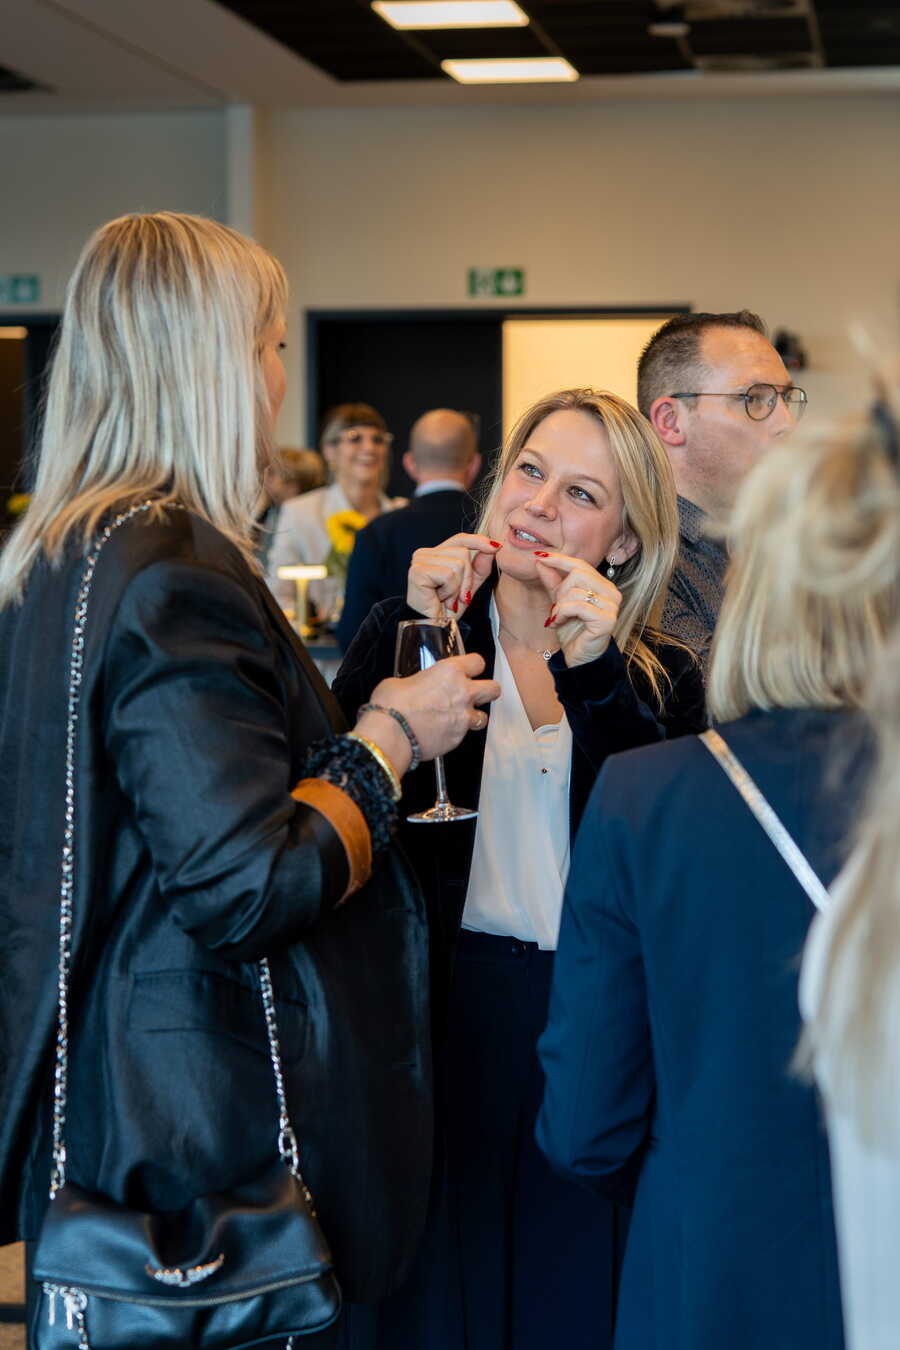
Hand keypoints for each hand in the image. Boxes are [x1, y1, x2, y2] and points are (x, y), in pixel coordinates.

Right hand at [356, 654, 500, 768]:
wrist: (391, 733)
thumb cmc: (392, 705)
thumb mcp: (400, 681)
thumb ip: (416, 682)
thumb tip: (412, 688)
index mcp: (450, 671)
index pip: (477, 662)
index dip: (473, 666)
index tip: (469, 669)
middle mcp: (463, 692)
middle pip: (493, 689)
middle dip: (486, 691)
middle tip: (475, 694)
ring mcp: (463, 717)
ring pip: (484, 717)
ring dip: (474, 716)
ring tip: (459, 718)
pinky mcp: (458, 738)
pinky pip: (464, 734)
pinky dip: (456, 733)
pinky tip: (442, 733)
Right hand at [406, 533, 499, 619]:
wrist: (434, 628)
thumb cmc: (446, 609)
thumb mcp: (469, 586)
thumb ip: (480, 567)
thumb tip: (494, 547)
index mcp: (435, 554)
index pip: (459, 539)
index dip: (478, 541)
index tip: (496, 547)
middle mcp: (424, 553)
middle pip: (463, 552)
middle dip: (467, 578)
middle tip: (457, 595)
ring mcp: (419, 560)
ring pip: (458, 564)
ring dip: (458, 587)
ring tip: (447, 598)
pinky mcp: (417, 571)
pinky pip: (448, 575)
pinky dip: (450, 591)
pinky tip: (440, 599)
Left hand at [533, 554, 621, 667]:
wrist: (578, 657)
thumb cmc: (572, 631)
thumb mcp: (559, 602)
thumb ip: (553, 582)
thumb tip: (541, 560)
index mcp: (603, 585)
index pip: (581, 565)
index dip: (560, 559)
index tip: (540, 556)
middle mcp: (612, 593)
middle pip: (578, 574)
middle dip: (560, 590)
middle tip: (556, 608)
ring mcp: (612, 606)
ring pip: (575, 591)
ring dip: (559, 606)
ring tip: (558, 618)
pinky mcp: (607, 619)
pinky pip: (577, 606)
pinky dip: (562, 613)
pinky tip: (559, 623)